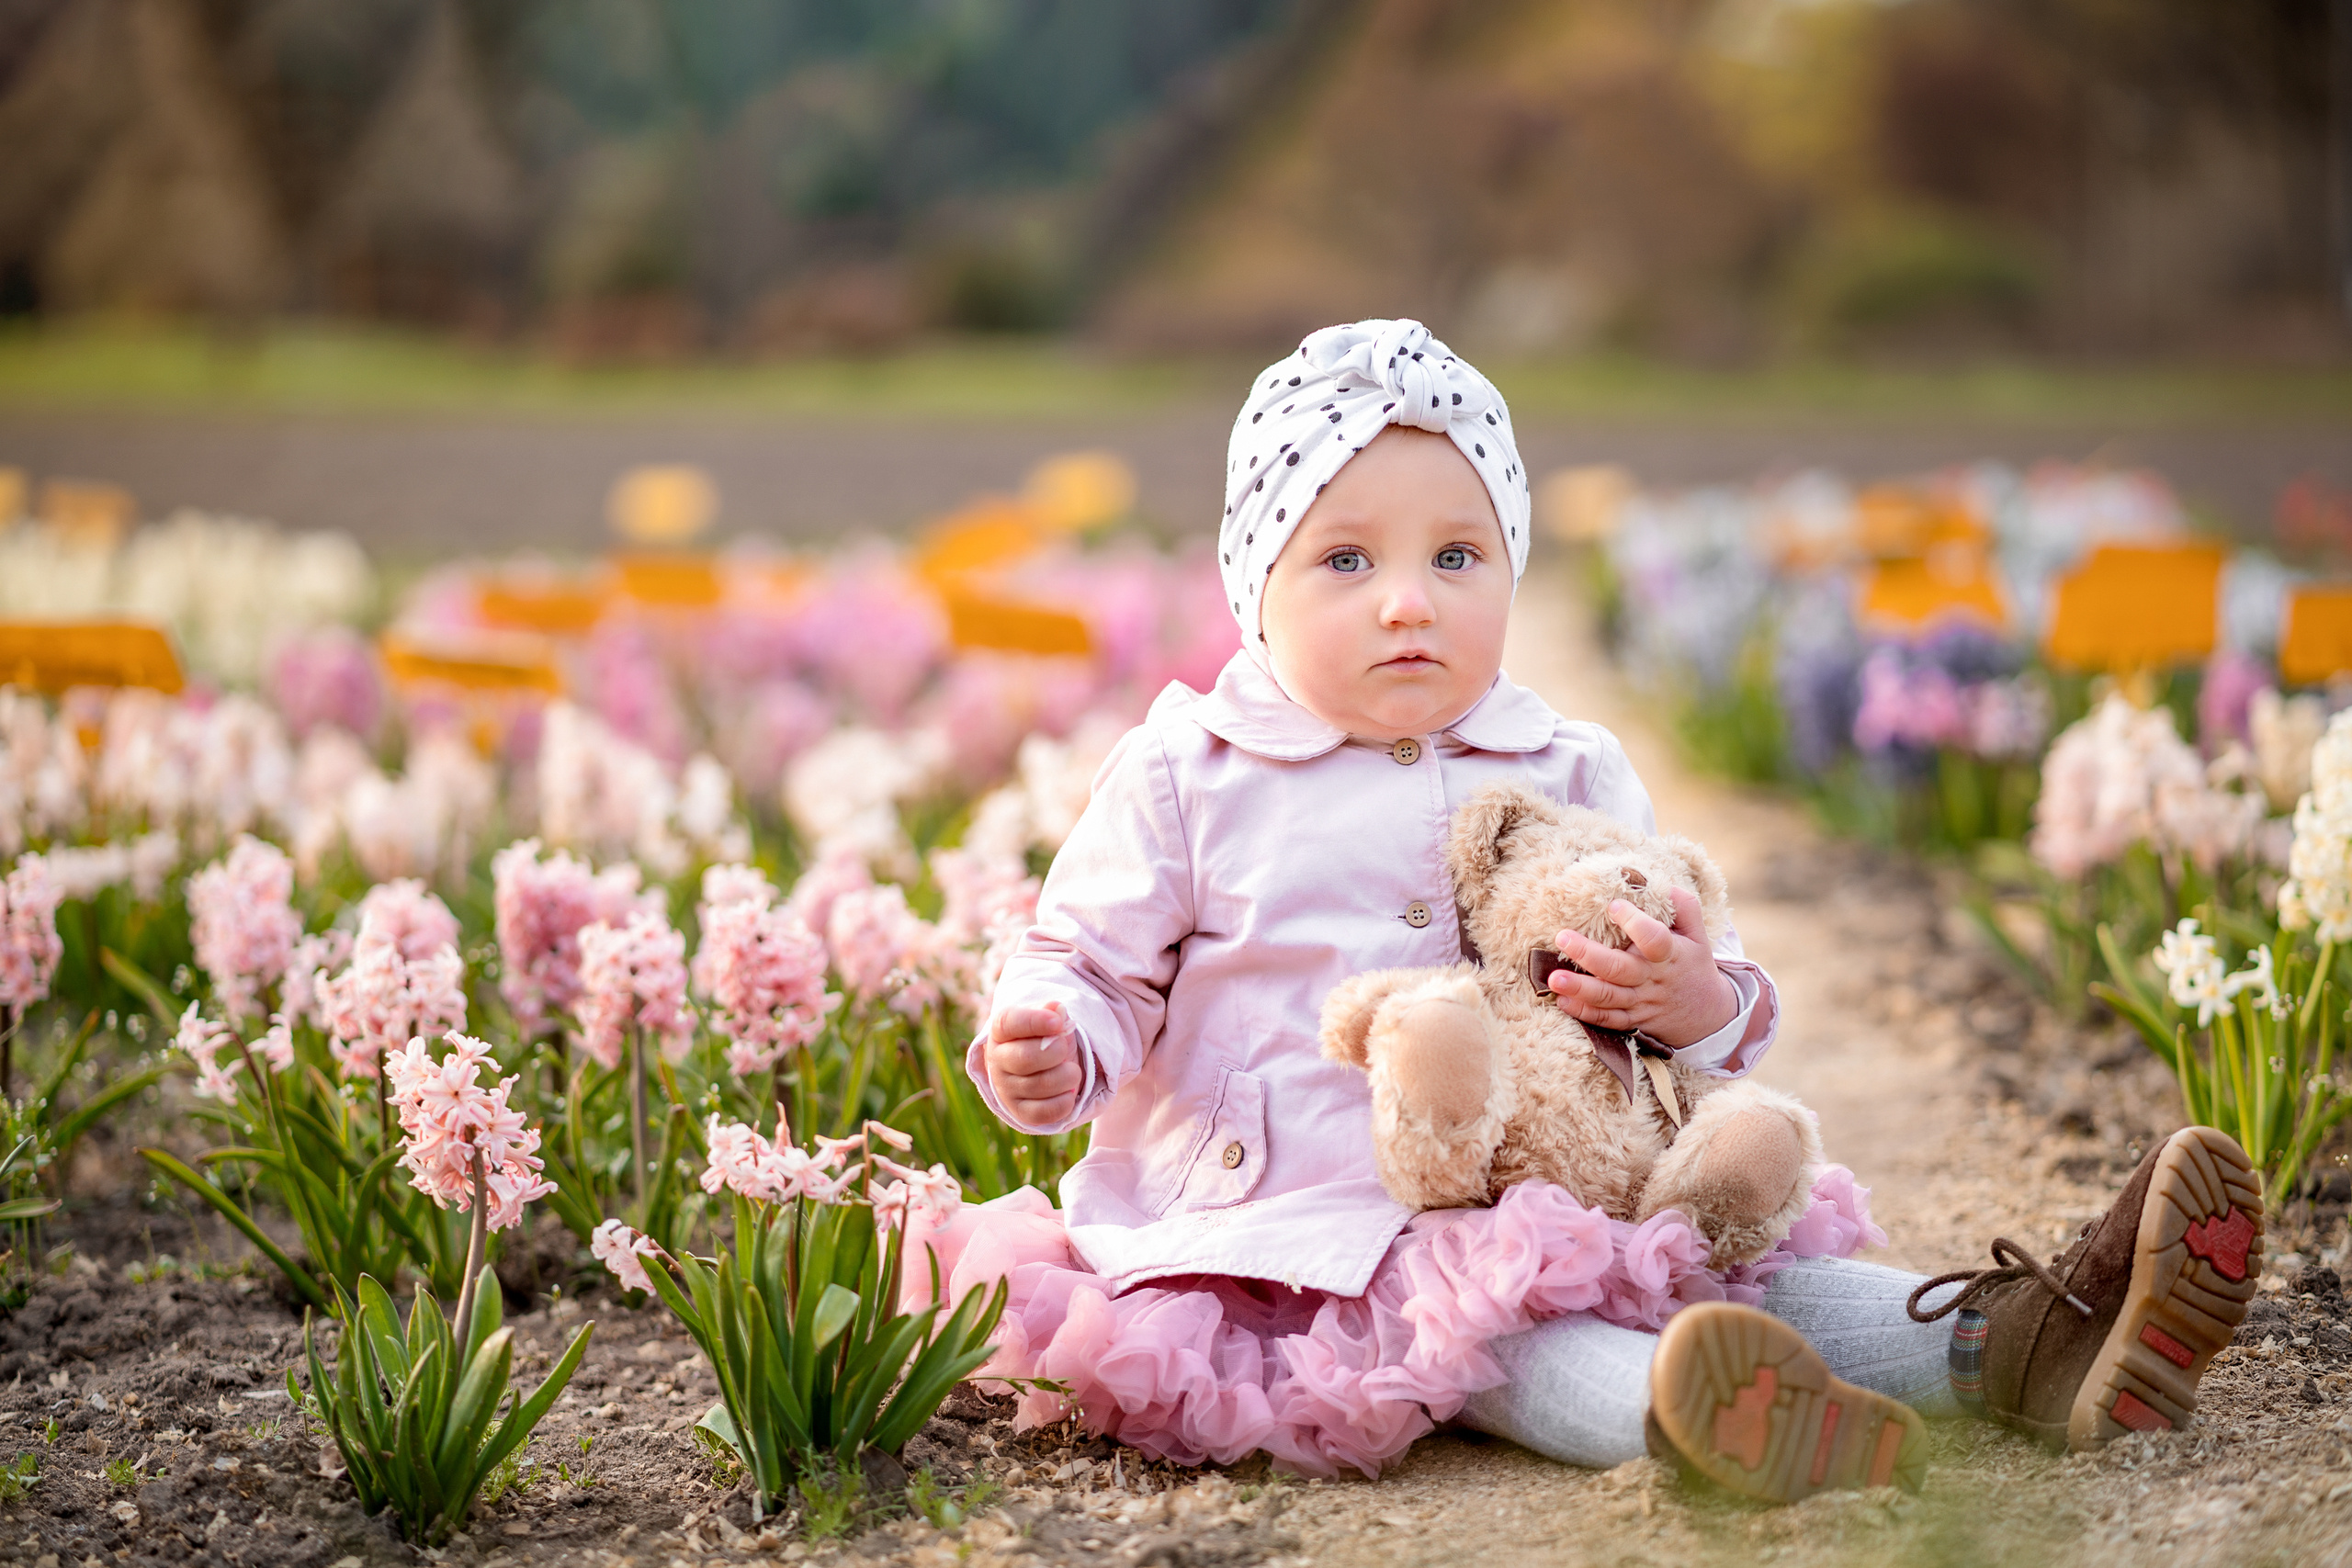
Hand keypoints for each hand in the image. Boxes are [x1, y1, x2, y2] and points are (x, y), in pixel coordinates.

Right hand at [985, 1002, 1080, 1129]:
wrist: (1042, 1066)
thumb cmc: (1045, 1038)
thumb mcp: (1050, 1021)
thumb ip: (1053, 1014)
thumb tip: (1056, 1009)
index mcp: (1001, 1031)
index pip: (1009, 1023)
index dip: (1034, 1022)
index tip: (1057, 1022)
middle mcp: (997, 1059)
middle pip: (1025, 1058)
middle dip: (1056, 1052)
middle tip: (1065, 1049)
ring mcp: (1005, 1088)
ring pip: (1039, 1085)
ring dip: (1067, 1077)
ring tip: (1072, 1071)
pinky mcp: (1018, 1111)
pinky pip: (1041, 1113)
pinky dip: (1063, 1103)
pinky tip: (1069, 1092)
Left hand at [1546, 885, 1738, 1047]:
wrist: (1708, 1017)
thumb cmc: (1694, 967)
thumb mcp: (1699, 936)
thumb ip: (1685, 908)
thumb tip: (1665, 885)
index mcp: (1670, 955)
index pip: (1654, 939)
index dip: (1635, 923)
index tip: (1615, 905)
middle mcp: (1652, 979)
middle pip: (1619, 970)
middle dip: (1589, 955)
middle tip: (1562, 937)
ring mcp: (1641, 1002)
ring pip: (1608, 997)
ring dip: (1580, 988)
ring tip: (1553, 978)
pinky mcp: (1632, 1020)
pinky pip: (1606, 1019)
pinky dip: (1584, 1012)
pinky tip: (1562, 1000)